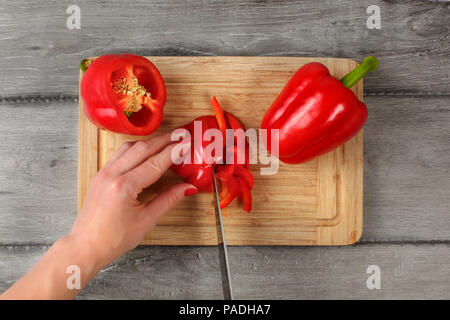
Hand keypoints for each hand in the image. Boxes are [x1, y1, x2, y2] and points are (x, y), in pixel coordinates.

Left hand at [69, 133, 196, 266]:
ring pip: (129, 147)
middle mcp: (112, 175)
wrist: (86, 246)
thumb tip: (187, 188)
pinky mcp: (100, 175)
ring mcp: (103, 173)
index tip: (186, 143)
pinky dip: (135, 149)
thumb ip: (168, 200)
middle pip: (142, 149)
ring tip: (166, 140)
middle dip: (164, 140)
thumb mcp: (147, 220)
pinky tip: (145, 150)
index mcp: (124, 187)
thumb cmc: (113, 239)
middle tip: (180, 135)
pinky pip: (119, 154)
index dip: (173, 152)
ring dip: (149, 142)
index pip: (155, 163)